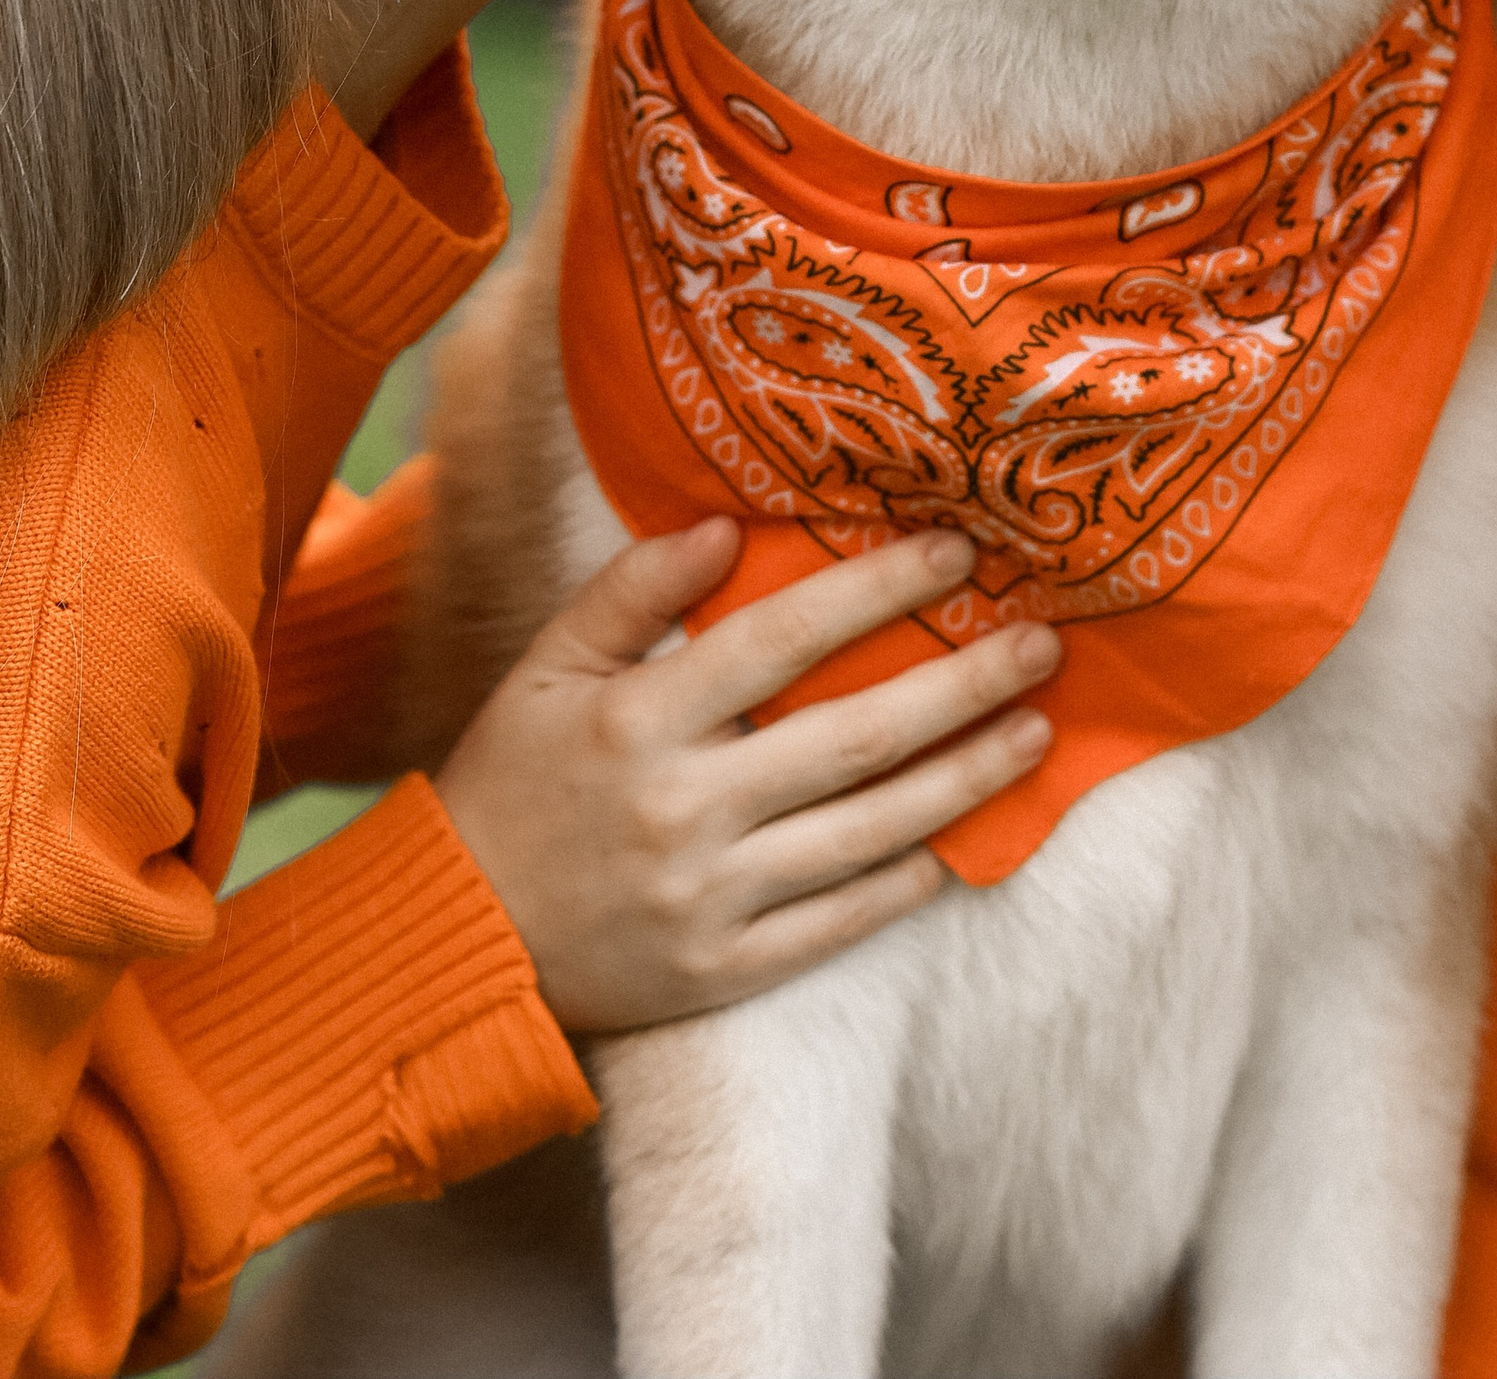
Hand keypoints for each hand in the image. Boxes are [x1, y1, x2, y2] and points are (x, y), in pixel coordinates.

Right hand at [434, 521, 1055, 1034]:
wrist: (456, 941)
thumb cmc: (509, 782)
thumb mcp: (545, 667)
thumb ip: (631, 592)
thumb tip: (725, 525)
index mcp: (640, 720)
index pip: (782, 639)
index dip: (875, 590)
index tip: (954, 549)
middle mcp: (684, 809)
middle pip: (853, 738)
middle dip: (959, 685)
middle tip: (1041, 641)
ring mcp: (709, 899)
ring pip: (867, 832)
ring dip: (963, 780)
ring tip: (1034, 733)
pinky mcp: (723, 972)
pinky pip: (838, 923)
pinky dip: (904, 881)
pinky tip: (962, 841)